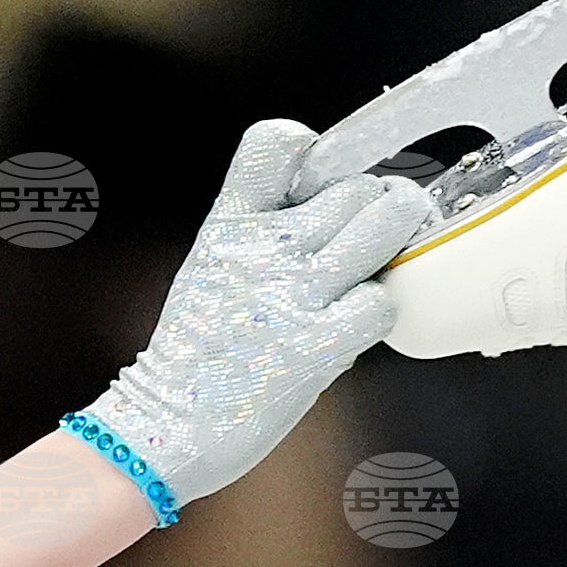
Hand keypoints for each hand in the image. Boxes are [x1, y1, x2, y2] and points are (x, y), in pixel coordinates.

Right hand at [78, 122, 433, 510]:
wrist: (167, 423)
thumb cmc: (195, 356)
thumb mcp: (212, 265)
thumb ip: (261, 232)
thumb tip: (327, 214)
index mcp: (232, 221)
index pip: (278, 143)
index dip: (313, 152)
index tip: (323, 180)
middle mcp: (266, 248)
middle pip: (355, 187)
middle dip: (377, 204)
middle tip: (383, 225)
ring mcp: (295, 294)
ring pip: (383, 227)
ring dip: (399, 239)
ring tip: (392, 255)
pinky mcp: (320, 346)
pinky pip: (383, 302)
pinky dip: (383, 310)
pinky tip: (363, 321)